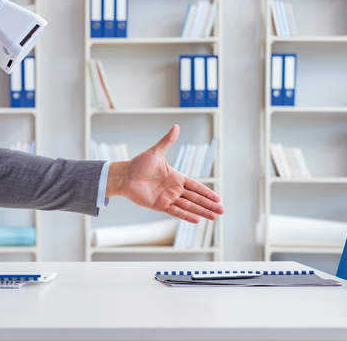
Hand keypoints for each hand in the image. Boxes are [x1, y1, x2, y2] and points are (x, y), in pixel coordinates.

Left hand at [106, 125, 223, 222]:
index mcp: (176, 177)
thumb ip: (167, 141)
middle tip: (222, 210)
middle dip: (209, 204)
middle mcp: (174, 189)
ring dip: (201, 211)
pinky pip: (176, 212)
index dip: (207, 192)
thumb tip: (176, 126)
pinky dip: (186, 216)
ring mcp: (167, 198)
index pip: (196, 186)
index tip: (218, 197)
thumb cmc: (138, 163)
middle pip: (196, 198)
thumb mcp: (156, 152)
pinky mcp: (159, 206)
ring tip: (214, 216)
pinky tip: (197, 220)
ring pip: (188, 206)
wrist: (124, 175)